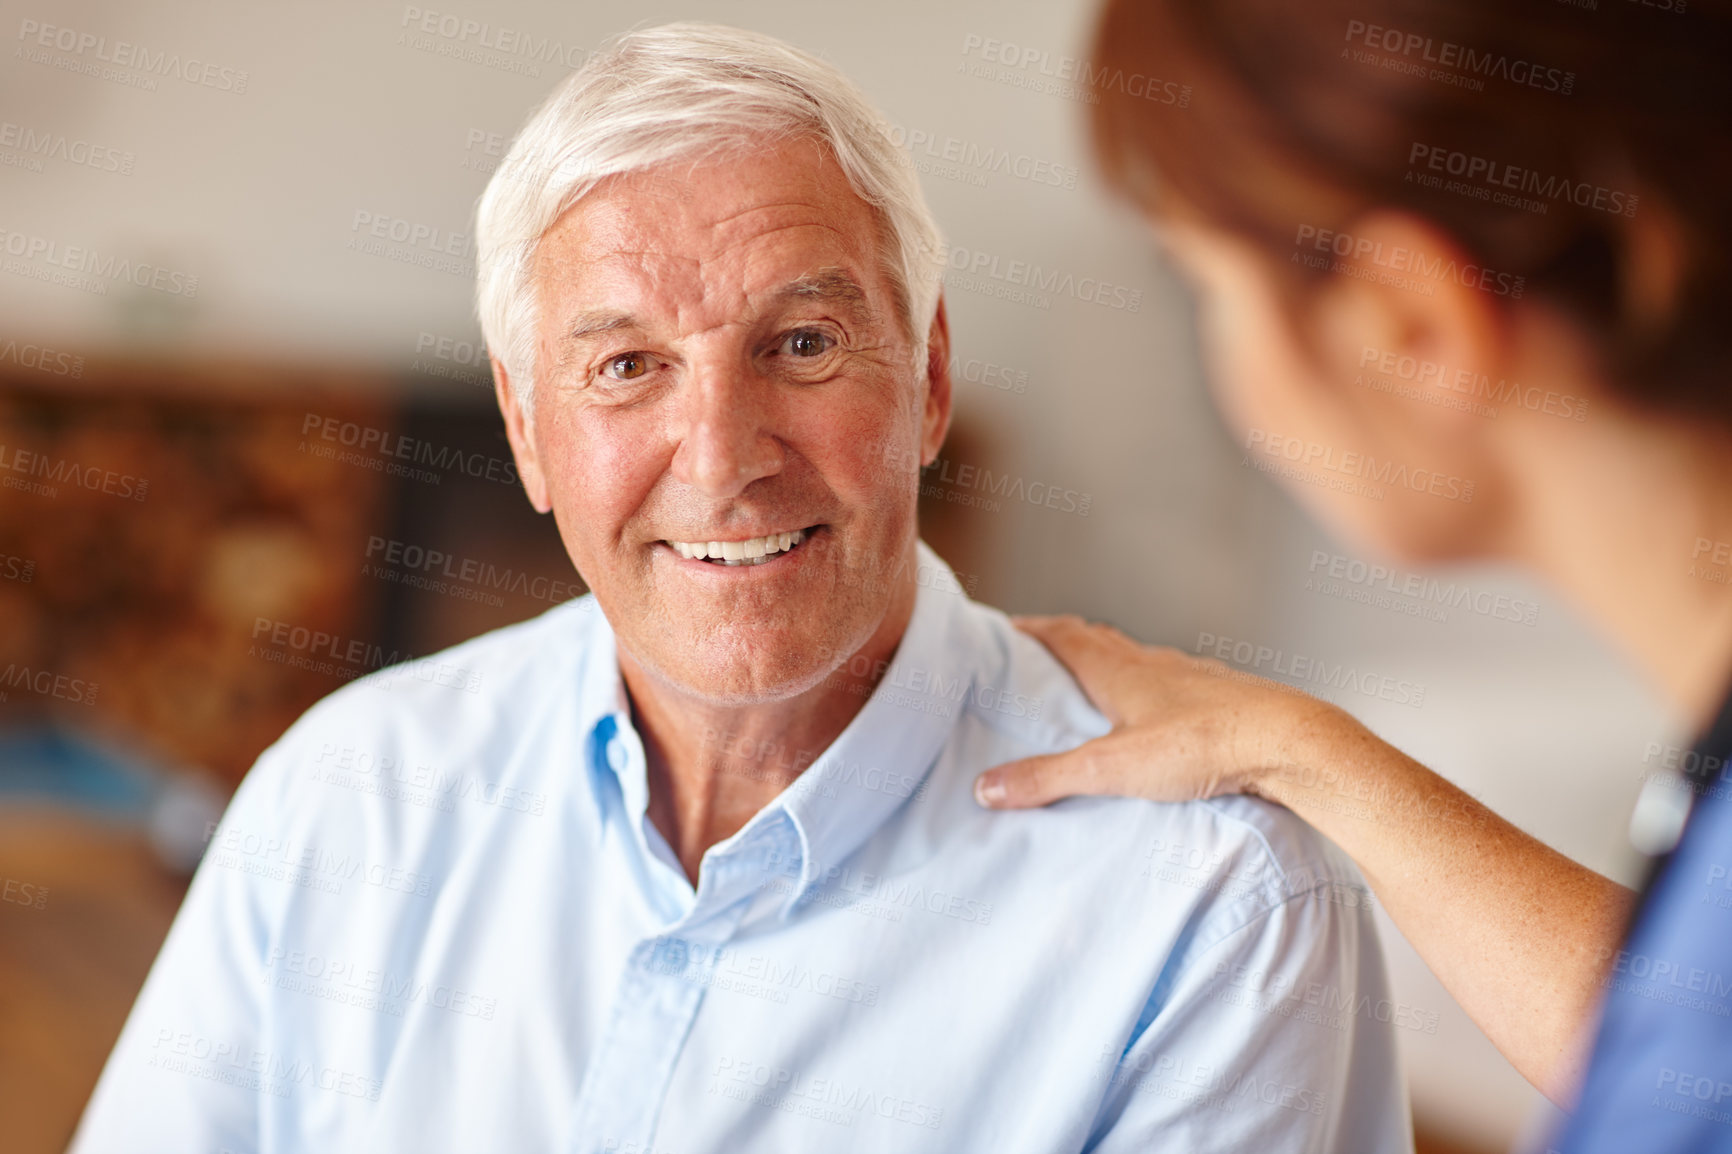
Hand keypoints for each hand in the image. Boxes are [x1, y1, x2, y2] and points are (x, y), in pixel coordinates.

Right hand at [973, 615, 1355, 808]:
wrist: (1291, 742)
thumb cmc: (1202, 745)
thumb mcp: (1112, 768)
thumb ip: (1048, 778)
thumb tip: (985, 787)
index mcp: (1120, 670)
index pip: (1065, 636)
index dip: (1033, 630)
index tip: (1007, 627)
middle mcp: (1154, 664)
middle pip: (1102, 641)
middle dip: (1068, 643)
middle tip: (1042, 652)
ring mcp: (1193, 678)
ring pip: (1143, 663)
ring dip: (1114, 666)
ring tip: (1097, 687)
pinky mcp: (1225, 699)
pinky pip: (1178, 687)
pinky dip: (1156, 692)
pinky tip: (1162, 718)